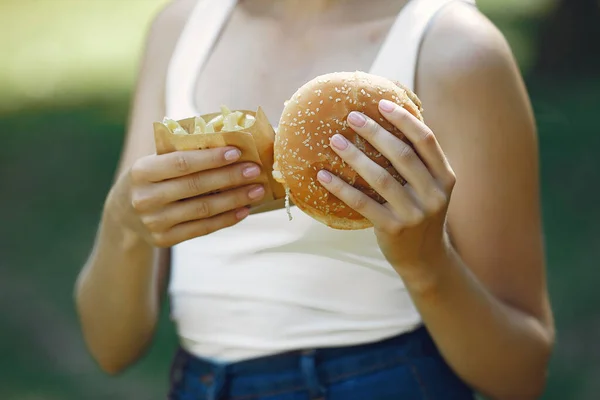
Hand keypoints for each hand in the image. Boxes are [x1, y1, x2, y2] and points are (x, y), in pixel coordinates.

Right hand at [113, 147, 264, 246]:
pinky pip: (203, 228)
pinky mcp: (165, 239)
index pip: (182, 163)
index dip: (210, 158)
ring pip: (203, 209)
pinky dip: (226, 218)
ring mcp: (154, 222)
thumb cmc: (150, 178)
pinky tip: (244, 209)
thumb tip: (229, 145)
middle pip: (196, 186)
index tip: (237, 152)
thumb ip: (183, 154)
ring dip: (235, 199)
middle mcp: (146, 198)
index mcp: (142, 171)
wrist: (122, 213)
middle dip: (230, 177)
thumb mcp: (155, 162)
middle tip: (255, 170)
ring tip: (257, 190)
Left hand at [316, 99, 455, 271]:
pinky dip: (341, 188)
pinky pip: (362, 203)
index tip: (381, 103)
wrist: (424, 259)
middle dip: (375, 132)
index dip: (404, 120)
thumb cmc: (420, 213)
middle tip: (352, 117)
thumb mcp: (430, 188)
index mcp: (444, 178)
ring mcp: (414, 214)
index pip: (426, 141)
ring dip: (355, 156)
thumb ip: (419, 163)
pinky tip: (323, 175)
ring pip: (380, 178)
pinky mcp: (393, 229)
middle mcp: (433, 194)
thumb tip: (389, 123)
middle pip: (402, 155)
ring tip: (334, 140)